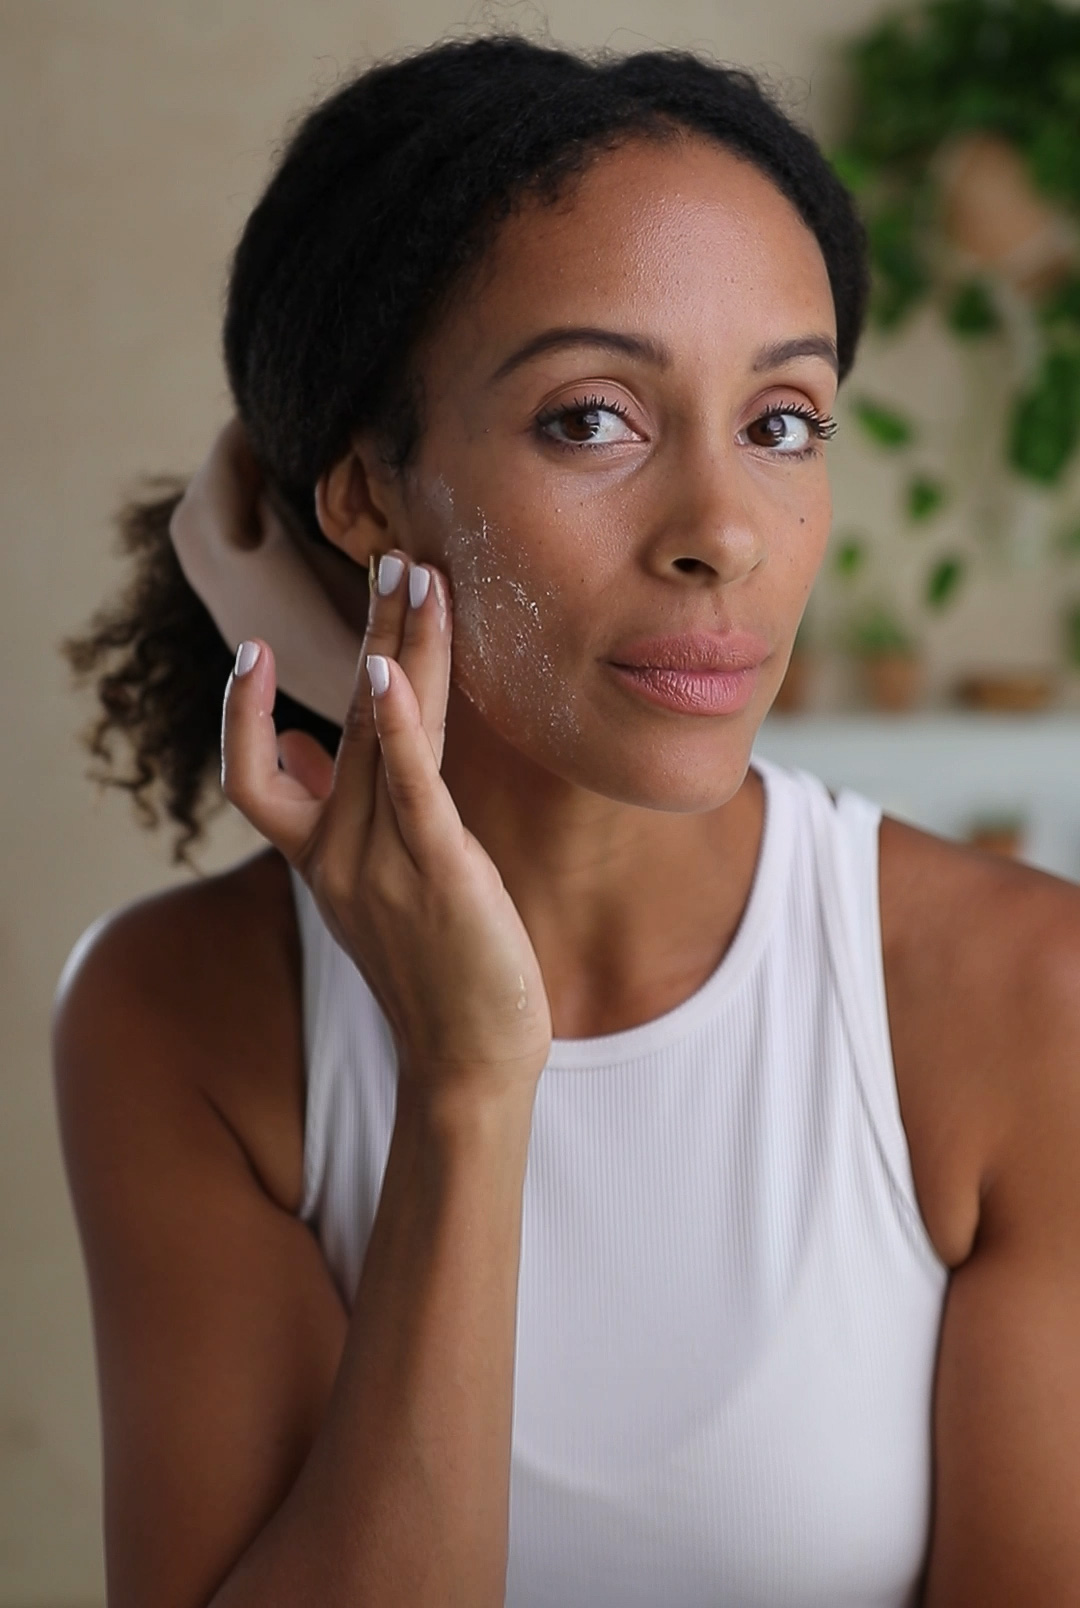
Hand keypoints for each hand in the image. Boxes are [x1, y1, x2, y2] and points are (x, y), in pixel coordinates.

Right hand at [220, 551, 552, 1094]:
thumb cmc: (432, 970)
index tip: (257, 654)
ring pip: (381, 732)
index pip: (250, 779)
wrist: (470, 1063)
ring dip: (397, 645)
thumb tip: (302, 741)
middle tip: (388, 556)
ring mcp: (381, 861)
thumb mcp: (368, 887)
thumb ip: (331, 815)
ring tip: (414, 574)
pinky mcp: (437, 869)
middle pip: (337, 718)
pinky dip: (395, 724)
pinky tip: (391, 670)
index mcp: (318, 858)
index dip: (242, 717)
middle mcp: (336, 854)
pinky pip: (409, 784)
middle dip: (366, 631)